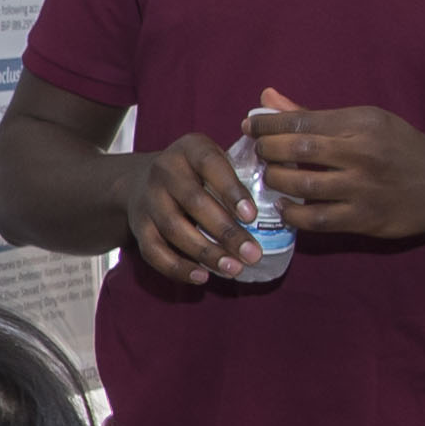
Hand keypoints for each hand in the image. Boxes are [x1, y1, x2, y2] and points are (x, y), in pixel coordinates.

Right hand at [120, 130, 267, 285]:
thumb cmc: (195, 173)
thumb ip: (243, 168)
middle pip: (193, 201)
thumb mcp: (213, 157)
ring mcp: (148, 199)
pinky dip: (177, 267)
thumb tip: (287, 191)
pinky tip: (203, 277)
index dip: (231, 190)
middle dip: (226, 231)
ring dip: (206, 252)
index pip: (210, 164)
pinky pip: (153, 251)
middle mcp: (164, 170)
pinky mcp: (138, 226)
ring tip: (234, 269)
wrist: (141, 180)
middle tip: (252, 253)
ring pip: (173, 229)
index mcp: (189, 148)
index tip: (251, 215)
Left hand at [249, 87, 424, 240]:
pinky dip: (292, 213)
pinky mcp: (364, 218)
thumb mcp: (367, 122)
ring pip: (301, 185)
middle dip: (268, 150)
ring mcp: (363, 188)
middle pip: (297, 150)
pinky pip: (315, 219)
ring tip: (272, 176)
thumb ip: (314, 115)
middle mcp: (363, 153)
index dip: (267, 124)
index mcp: (362, 123)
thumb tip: (266, 98)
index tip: (250, 126)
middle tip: (260, 152)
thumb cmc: (402, 149)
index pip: (301, 120)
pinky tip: (285, 206)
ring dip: (276, 181)